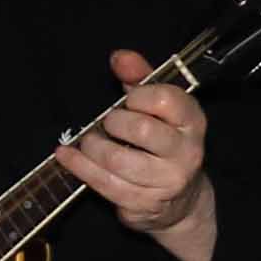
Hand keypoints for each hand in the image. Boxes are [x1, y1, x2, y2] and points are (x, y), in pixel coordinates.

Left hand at [57, 49, 214, 241]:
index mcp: (192, 122)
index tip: (129, 100)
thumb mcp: (158, 107)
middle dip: (113, 122)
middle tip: (107, 124)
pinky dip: (79, 167)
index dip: (139, 96)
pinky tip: (67, 157)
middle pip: (141, 130)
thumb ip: (141, 78)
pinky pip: (104, 184)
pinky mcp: (144, 204)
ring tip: (88, 141)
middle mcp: (186, 153)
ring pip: (117, 160)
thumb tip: (120, 57)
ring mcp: (167, 182)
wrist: (181, 200)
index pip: (166, 100)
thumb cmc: (163, 142)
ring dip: (92, 147)